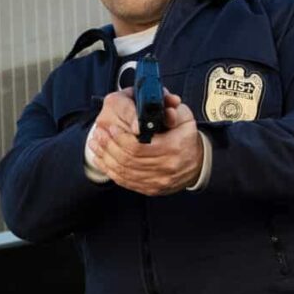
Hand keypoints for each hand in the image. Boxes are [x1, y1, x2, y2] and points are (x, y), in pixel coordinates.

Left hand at [87, 91, 204, 194]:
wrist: (196, 164)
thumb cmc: (186, 139)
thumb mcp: (185, 119)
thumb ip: (171, 109)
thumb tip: (162, 105)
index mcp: (173, 147)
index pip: (139, 146)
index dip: (121, 137)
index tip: (111, 128)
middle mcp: (165, 167)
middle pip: (128, 158)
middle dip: (110, 145)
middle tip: (99, 134)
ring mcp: (156, 181)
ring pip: (123, 171)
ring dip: (106, 156)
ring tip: (96, 143)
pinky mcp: (149, 188)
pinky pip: (124, 181)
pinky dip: (110, 169)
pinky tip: (101, 158)